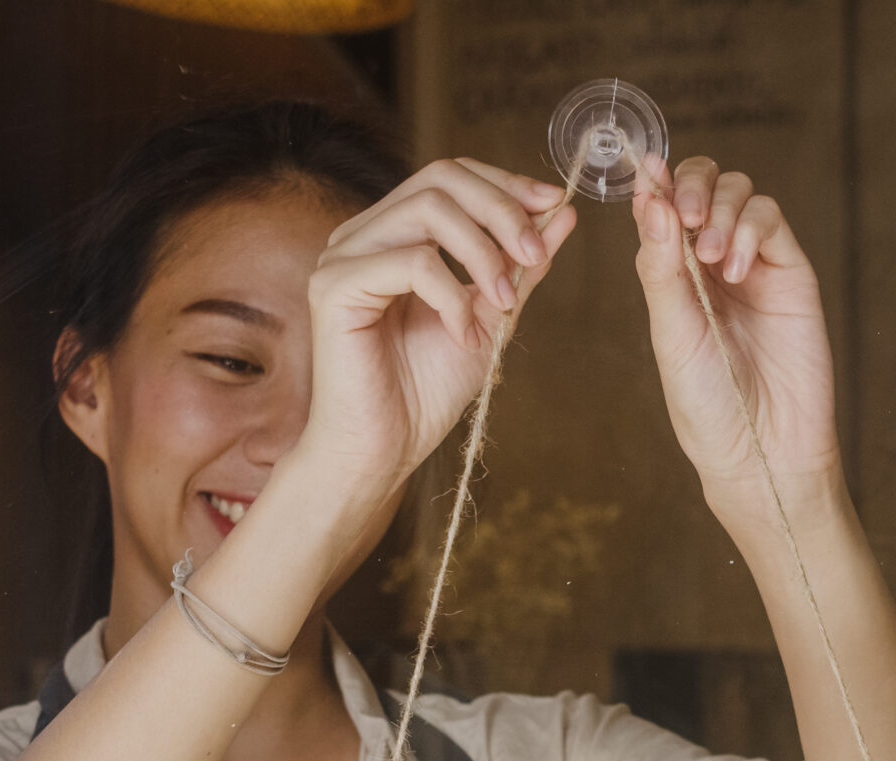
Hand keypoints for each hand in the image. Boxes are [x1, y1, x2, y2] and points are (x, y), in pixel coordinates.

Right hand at [291, 159, 578, 502]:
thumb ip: (521, 264)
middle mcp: (363, 235)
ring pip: (427, 210)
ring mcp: (343, 257)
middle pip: (440, 178)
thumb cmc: (425, 392)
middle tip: (535, 258)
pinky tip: (462, 335)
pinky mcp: (333, 287)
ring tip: (504, 303)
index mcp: (393, 234)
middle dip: (502, 210)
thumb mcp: (491, 316)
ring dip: (483, 253)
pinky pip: (411, 261)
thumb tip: (562, 211)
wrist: (383, 451)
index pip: (449, 175)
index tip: (553, 205)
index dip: (505, 183)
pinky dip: (451, 295)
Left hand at [631, 155, 843, 524]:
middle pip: (702, 185)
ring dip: (719, 208)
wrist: (761, 447)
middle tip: (685, 215)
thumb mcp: (670, 332)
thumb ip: (659, 265)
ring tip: (709, 257)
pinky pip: (771, 220)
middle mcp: (711, 262)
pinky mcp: (791, 271)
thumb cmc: (706, 402)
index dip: (654, 183)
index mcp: (672, 275)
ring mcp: (753, 263)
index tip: (645, 171)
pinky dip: (749, 228)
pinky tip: (734, 268)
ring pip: (739, 192)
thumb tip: (647, 198)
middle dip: (690, 185)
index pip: (661, 206)